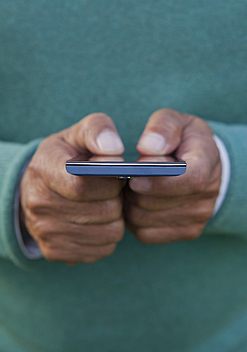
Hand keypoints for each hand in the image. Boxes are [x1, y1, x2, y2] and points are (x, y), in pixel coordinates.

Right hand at [20, 113, 125, 264]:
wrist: (36, 188)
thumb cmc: (65, 158)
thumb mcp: (78, 134)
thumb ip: (98, 131)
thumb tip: (115, 150)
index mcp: (44, 169)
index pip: (82, 184)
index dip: (111, 180)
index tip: (117, 173)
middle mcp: (39, 205)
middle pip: (104, 211)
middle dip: (117, 198)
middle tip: (111, 189)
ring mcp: (46, 232)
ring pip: (110, 233)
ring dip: (116, 218)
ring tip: (105, 203)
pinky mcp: (57, 252)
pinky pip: (104, 249)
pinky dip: (107, 236)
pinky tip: (97, 220)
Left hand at [124, 109, 221, 243]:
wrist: (202, 165)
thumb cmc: (183, 140)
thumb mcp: (176, 122)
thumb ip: (162, 128)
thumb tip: (148, 148)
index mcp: (207, 161)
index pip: (190, 179)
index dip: (159, 182)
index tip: (134, 178)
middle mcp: (207, 194)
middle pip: (159, 203)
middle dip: (135, 191)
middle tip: (127, 177)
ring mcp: (197, 217)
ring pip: (145, 220)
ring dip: (130, 204)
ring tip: (131, 187)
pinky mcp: (185, 232)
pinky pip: (145, 233)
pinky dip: (133, 219)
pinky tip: (137, 201)